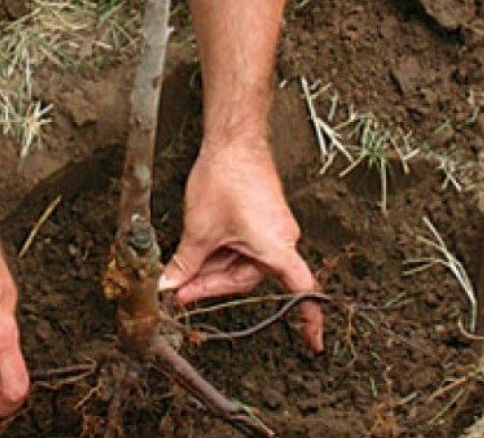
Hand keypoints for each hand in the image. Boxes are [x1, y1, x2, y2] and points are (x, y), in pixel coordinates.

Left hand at [159, 141, 324, 350]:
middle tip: (179, 292)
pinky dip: (218, 252)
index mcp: (277, 249)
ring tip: (179, 269)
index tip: (313, 344)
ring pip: (240, 263)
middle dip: (212, 285)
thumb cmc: (227, 179)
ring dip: (211, 268)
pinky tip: (194, 252)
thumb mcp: (199, 231)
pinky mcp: (261, 219)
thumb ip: (185, 264)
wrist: (234, 141)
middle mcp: (281, 241)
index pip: (301, 293)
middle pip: (247, 279)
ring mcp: (272, 229)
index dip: (308, 320)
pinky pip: (240, 247)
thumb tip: (170, 287)